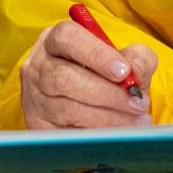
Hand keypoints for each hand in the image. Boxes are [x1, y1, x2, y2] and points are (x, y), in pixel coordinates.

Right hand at [19, 18, 156, 129]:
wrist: (89, 100)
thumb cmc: (105, 74)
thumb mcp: (125, 59)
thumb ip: (138, 58)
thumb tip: (136, 70)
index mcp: (54, 40)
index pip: (68, 38)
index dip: (96, 54)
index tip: (124, 71)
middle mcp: (38, 67)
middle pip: (64, 78)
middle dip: (106, 93)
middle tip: (136, 102)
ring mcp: (34, 98)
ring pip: (67, 109)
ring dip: (107, 117)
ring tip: (135, 120)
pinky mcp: (38, 126)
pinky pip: (67, 134)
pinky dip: (96, 134)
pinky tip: (117, 132)